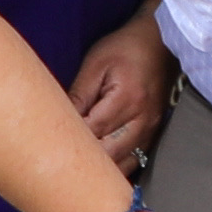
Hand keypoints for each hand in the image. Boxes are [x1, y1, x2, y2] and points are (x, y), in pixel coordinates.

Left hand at [68, 8, 169, 174]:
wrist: (159, 42)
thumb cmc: (124, 49)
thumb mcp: (95, 64)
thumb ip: (79, 95)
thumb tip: (60, 121)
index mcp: (127, 99)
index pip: (94, 130)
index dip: (73, 138)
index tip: (52, 142)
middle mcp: (143, 119)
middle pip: (110, 153)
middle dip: (86, 158)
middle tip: (61, 158)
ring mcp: (152, 129)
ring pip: (125, 163)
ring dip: (102, 167)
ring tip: (79, 167)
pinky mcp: (154, 133)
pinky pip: (136, 160)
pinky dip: (117, 166)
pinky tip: (101, 168)